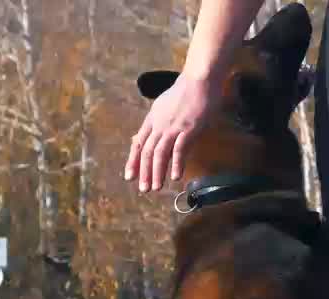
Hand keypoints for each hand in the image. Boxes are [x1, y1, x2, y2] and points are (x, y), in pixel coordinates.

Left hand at [124, 73, 220, 192]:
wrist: (199, 80)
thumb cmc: (187, 92)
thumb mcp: (166, 106)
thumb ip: (159, 121)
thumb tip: (154, 133)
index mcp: (153, 119)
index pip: (139, 143)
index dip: (133, 161)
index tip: (130, 176)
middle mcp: (159, 124)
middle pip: (147, 151)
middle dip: (144, 172)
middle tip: (144, 189)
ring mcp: (173, 127)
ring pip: (160, 153)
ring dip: (156, 172)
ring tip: (156, 187)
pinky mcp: (188, 128)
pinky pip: (179, 149)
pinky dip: (176, 164)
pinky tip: (175, 176)